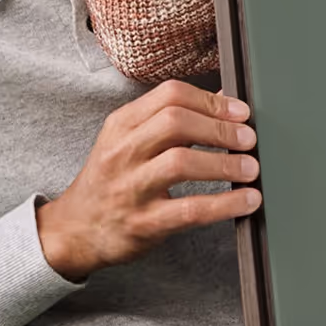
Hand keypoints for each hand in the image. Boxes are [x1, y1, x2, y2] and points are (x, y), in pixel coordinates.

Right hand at [35, 81, 261, 281]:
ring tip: (250, 167)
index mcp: (121, 124)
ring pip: (181, 163)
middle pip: (176, 122)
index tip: (239, 111)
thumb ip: (171, 119)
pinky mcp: (143, 223)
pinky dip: (225, 204)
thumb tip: (224, 100)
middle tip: (248, 138)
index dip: (211, 100)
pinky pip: (190, 210)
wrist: (74, 231)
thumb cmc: (110, 181)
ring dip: (224, 164)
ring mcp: (130, 188)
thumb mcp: (128, 140)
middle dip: (220, 128)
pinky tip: (246, 200)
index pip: (170, 95)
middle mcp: (122, 151)